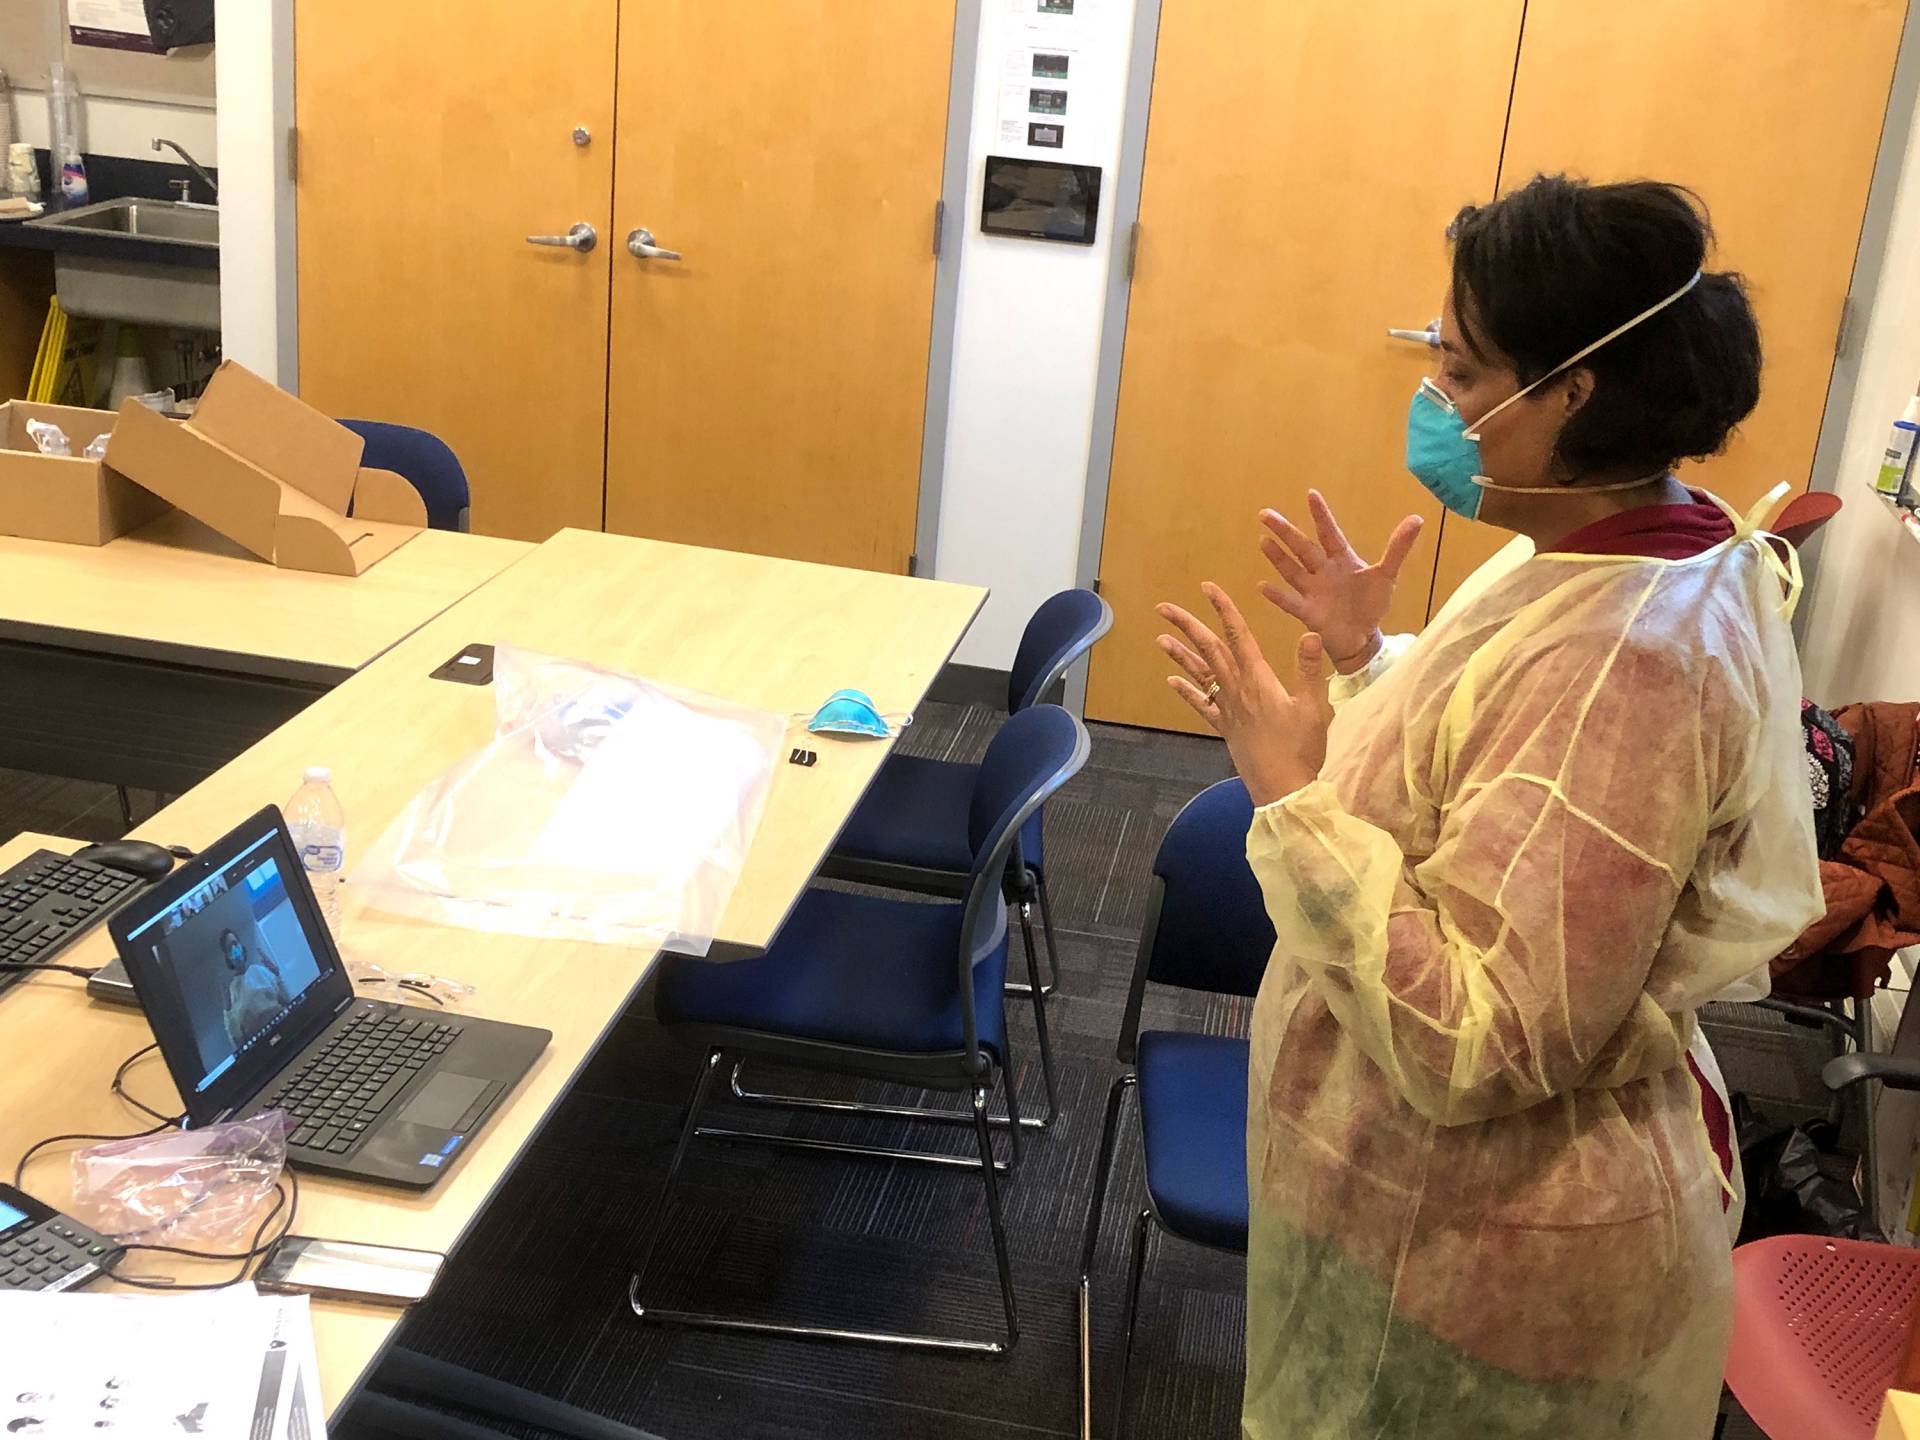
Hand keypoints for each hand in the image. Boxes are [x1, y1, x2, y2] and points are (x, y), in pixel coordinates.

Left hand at [1156, 583, 1333, 805]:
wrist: (1282, 788)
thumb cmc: (1301, 749)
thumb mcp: (1314, 706)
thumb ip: (1309, 669)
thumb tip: (1310, 633)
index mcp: (1258, 680)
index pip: (1237, 635)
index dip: (1223, 609)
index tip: (1208, 588)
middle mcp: (1237, 690)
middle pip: (1209, 650)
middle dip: (1187, 625)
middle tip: (1164, 607)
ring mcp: (1227, 710)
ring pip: (1200, 675)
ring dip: (1179, 654)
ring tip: (1160, 638)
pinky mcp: (1225, 728)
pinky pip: (1201, 705)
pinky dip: (1186, 691)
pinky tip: (1172, 681)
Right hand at [1258, 490, 1422, 671]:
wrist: (1363, 637)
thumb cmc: (1371, 603)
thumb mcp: (1387, 574)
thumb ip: (1398, 548)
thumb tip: (1417, 518)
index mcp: (1340, 558)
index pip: (1328, 533)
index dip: (1321, 515)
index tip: (1311, 494)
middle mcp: (1322, 571)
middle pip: (1302, 548)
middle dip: (1285, 531)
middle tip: (1265, 514)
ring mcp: (1313, 591)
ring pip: (1292, 570)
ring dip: (1278, 557)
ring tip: (1263, 541)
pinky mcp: (1308, 612)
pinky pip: (1290, 602)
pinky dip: (1277, 596)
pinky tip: (1262, 586)